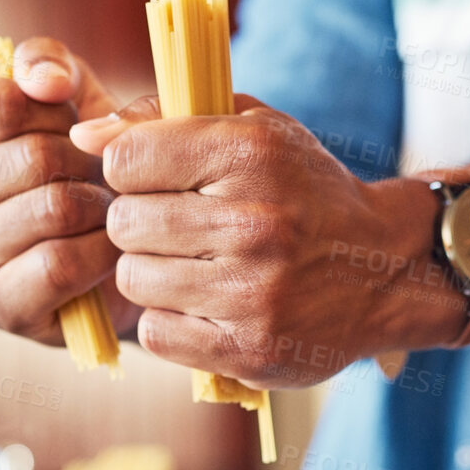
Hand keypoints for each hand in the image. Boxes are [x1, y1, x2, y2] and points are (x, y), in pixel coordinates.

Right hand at [0, 37, 142, 345]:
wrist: (112, 250)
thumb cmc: (81, 164)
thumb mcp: (69, 95)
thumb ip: (50, 63)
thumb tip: (45, 81)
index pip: (2, 102)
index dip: (61, 111)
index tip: (75, 126)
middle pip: (35, 158)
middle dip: (88, 164)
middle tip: (99, 177)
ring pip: (54, 210)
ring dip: (101, 209)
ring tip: (105, 210)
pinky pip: (61, 265)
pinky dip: (102, 254)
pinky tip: (109, 250)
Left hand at [70, 97, 458, 387]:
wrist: (385, 269)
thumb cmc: (306, 193)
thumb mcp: (255, 131)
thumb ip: (166, 119)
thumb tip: (83, 137)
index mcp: (251, 156)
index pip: (126, 161)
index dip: (131, 172)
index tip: (160, 182)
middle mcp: (253, 224)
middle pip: (123, 223)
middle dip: (139, 225)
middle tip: (177, 230)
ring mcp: (252, 293)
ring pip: (135, 280)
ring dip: (153, 274)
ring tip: (193, 267)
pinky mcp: (249, 349)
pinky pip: (156, 333)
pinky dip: (171, 322)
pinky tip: (205, 307)